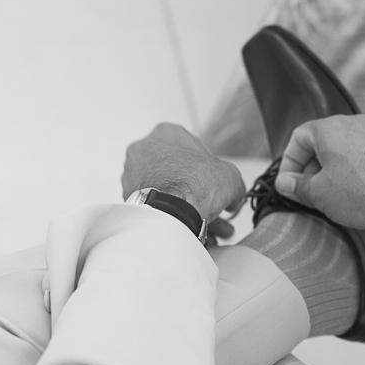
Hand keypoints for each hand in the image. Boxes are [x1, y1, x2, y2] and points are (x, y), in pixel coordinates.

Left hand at [122, 123, 246, 234]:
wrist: (171, 211)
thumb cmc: (194, 184)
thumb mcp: (229, 176)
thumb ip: (233, 183)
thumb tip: (234, 197)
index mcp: (165, 133)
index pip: (192, 148)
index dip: (209, 168)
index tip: (217, 182)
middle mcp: (144, 150)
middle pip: (178, 173)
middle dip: (199, 193)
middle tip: (214, 206)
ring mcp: (133, 176)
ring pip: (168, 193)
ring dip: (190, 209)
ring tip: (211, 228)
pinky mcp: (130, 199)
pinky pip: (158, 208)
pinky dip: (175, 218)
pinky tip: (194, 231)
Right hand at [275, 115, 364, 235]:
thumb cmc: (363, 192)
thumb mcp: (320, 194)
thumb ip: (297, 186)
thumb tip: (284, 183)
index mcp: (329, 128)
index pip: (298, 138)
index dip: (288, 163)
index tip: (288, 184)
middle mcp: (351, 124)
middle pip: (319, 143)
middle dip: (309, 169)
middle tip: (305, 194)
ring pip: (340, 150)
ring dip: (329, 171)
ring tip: (328, 196)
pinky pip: (359, 155)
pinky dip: (349, 171)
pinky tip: (351, 193)